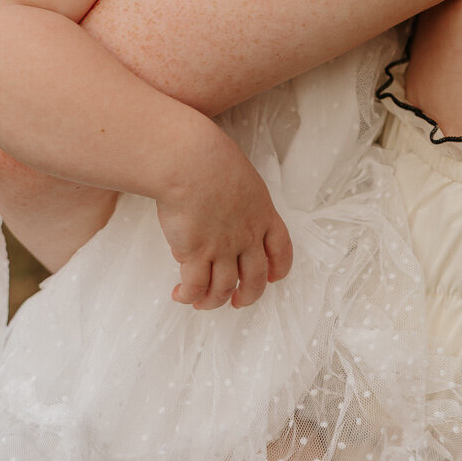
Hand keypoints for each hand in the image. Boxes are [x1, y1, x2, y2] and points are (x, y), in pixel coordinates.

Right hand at [155, 120, 293, 311]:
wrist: (191, 162)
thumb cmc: (209, 157)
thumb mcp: (239, 175)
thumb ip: (238, 196)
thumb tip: (221, 206)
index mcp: (263, 214)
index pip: (281, 249)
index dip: (278, 268)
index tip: (272, 278)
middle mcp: (247, 236)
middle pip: (255, 278)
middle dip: (247, 295)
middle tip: (237, 301)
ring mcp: (222, 248)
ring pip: (223, 288)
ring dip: (213, 301)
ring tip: (201, 303)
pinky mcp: (195, 253)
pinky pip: (195, 285)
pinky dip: (188, 295)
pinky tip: (180, 295)